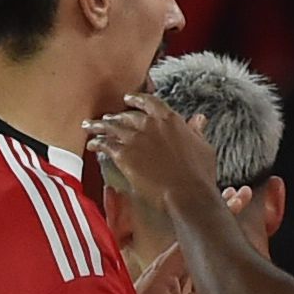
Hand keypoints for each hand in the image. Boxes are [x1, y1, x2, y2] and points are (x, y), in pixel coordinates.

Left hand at [84, 92, 222, 214]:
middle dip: (116, 116)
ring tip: (90, 127)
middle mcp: (150, 124)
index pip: (149, 102)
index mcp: (170, 119)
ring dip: (100, 126)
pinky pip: (105, 144)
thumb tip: (199, 119)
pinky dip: (97, 143)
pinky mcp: (124, 154)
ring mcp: (135, 138)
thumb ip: (196, 131)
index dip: (137, 100)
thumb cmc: (199, 175)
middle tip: (107, 118)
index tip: (128, 98)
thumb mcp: (203, 148)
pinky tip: (92, 145)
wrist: (187, 194)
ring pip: (112, 127)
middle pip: (127, 115)